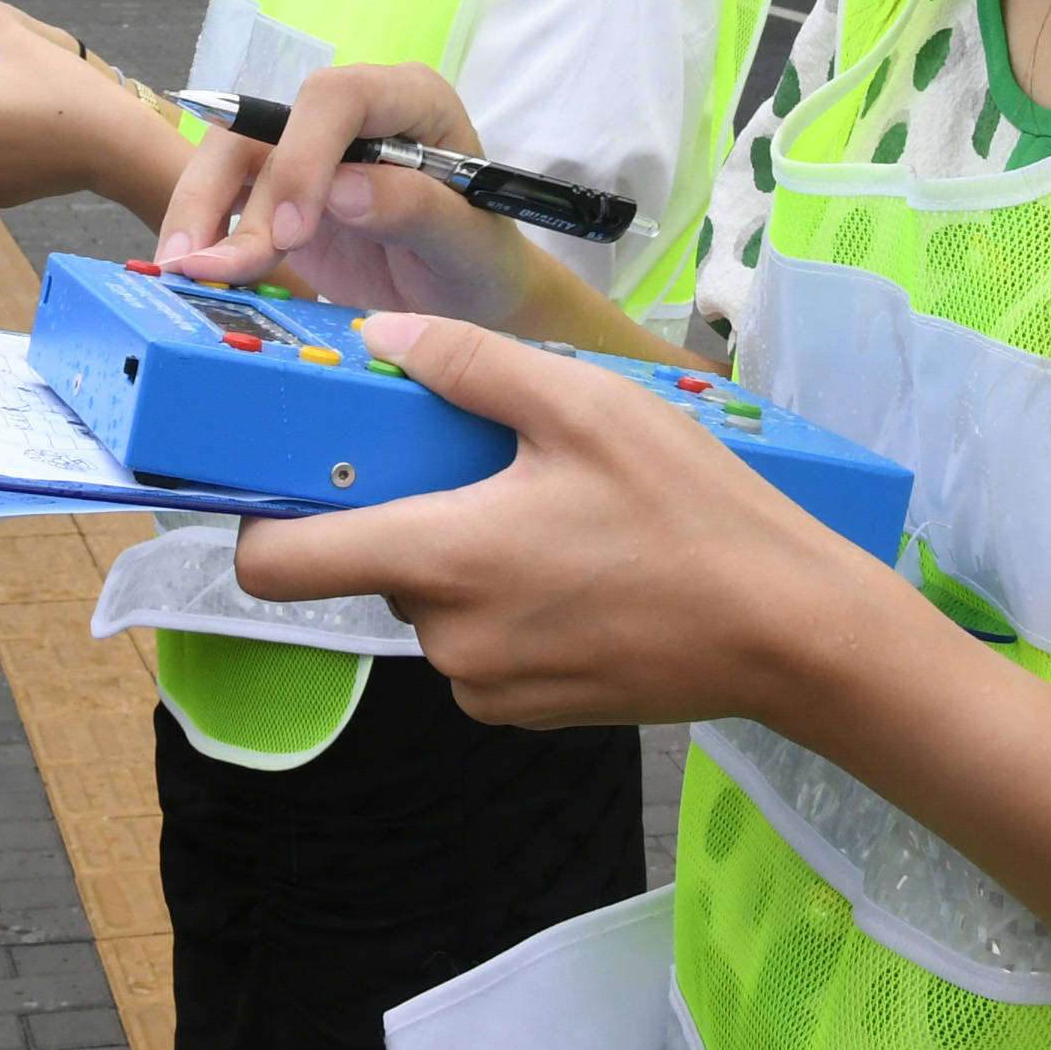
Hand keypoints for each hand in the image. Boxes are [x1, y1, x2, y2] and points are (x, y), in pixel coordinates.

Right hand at [155, 62, 554, 325]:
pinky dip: (201, 234)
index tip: (293, 232)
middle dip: (228, 192)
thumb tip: (343, 189)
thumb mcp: (468, 246)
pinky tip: (190, 273)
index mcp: (411, 102)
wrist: (466, 295)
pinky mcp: (277, 189)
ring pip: (228, 156)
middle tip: (215, 267)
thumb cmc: (481, 262)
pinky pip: (224, 196)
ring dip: (199, 214)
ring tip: (186, 274)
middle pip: (264, 123)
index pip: (340, 97)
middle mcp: (351, 115)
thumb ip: (418, 211)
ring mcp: (308, 149)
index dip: (304, 155)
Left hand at [230, 310, 904, 729]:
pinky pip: (481, 645)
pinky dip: (508, 604)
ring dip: (466, 559)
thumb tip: (381, 337)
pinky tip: (582, 566)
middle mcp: (447, 638)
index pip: (278, 566)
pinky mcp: (530, 713)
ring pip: (433, 604)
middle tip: (489, 465)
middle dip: (411, 513)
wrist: (788, 631)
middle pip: (372, 566)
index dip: (262, 520)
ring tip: (557, 514)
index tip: (292, 477)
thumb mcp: (584, 405)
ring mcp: (488, 687)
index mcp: (442, 559)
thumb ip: (469, 363)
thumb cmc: (692, 512)